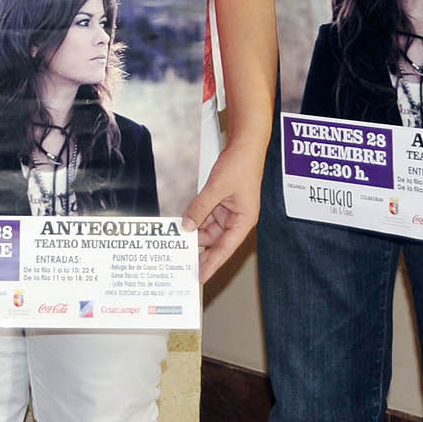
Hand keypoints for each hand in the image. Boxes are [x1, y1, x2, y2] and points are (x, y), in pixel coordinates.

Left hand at [183, 141, 263, 282]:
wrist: (245, 144)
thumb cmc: (242, 165)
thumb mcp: (217, 188)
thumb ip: (201, 207)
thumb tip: (187, 226)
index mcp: (244, 221)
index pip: (226, 249)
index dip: (213, 264)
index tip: (200, 277)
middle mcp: (237, 219)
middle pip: (216, 241)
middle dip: (199, 248)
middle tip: (182, 261)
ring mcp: (228, 211)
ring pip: (208, 228)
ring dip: (194, 232)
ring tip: (177, 242)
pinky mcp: (221, 202)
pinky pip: (205, 215)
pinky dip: (194, 219)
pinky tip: (183, 223)